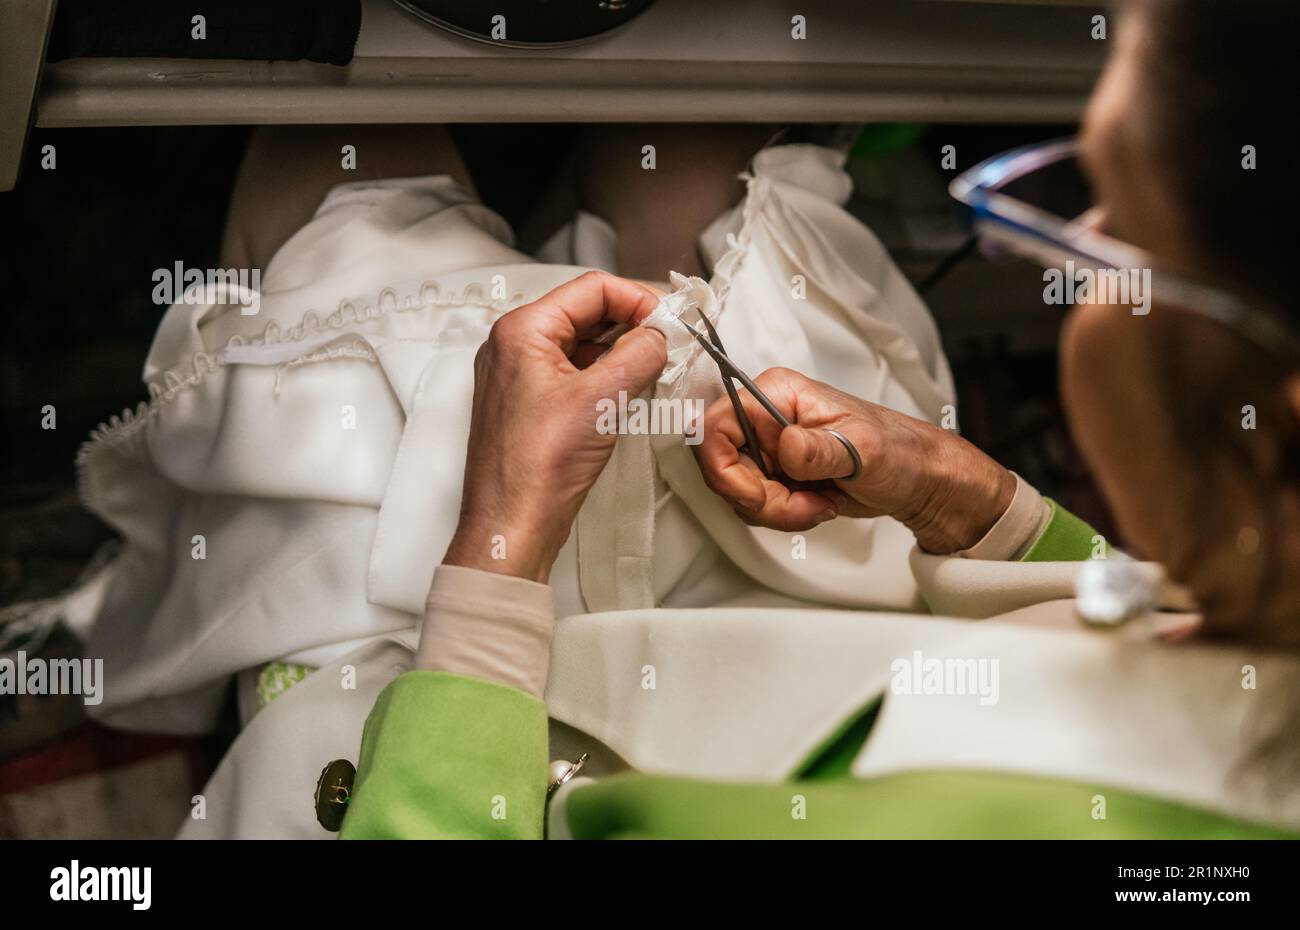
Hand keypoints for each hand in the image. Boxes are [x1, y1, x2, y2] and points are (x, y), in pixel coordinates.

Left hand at [443, 272, 666, 581]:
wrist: (512, 524)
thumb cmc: (538, 467)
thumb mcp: (602, 400)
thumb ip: (638, 355)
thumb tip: (660, 335)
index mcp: (522, 331)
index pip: (592, 289)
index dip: (638, 300)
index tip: (670, 323)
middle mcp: (514, 346)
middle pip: (587, 312)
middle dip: (632, 324)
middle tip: (671, 344)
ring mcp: (520, 376)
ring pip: (583, 343)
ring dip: (621, 351)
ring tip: (655, 369)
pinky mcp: (530, 404)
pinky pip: (574, 372)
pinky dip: (605, 375)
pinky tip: (630, 391)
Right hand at [691, 367, 1014, 552]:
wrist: (916, 480)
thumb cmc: (898, 451)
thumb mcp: (863, 449)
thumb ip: (821, 449)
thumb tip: (786, 446)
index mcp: (777, 394)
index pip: (716, 426)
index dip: (726, 469)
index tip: (757, 495)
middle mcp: (765, 417)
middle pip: (725, 467)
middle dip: (762, 499)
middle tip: (804, 505)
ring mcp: (769, 448)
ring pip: (739, 491)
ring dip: (777, 511)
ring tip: (818, 503)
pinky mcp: (775, 475)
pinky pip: (755, 505)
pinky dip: (784, 517)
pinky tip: (816, 506)